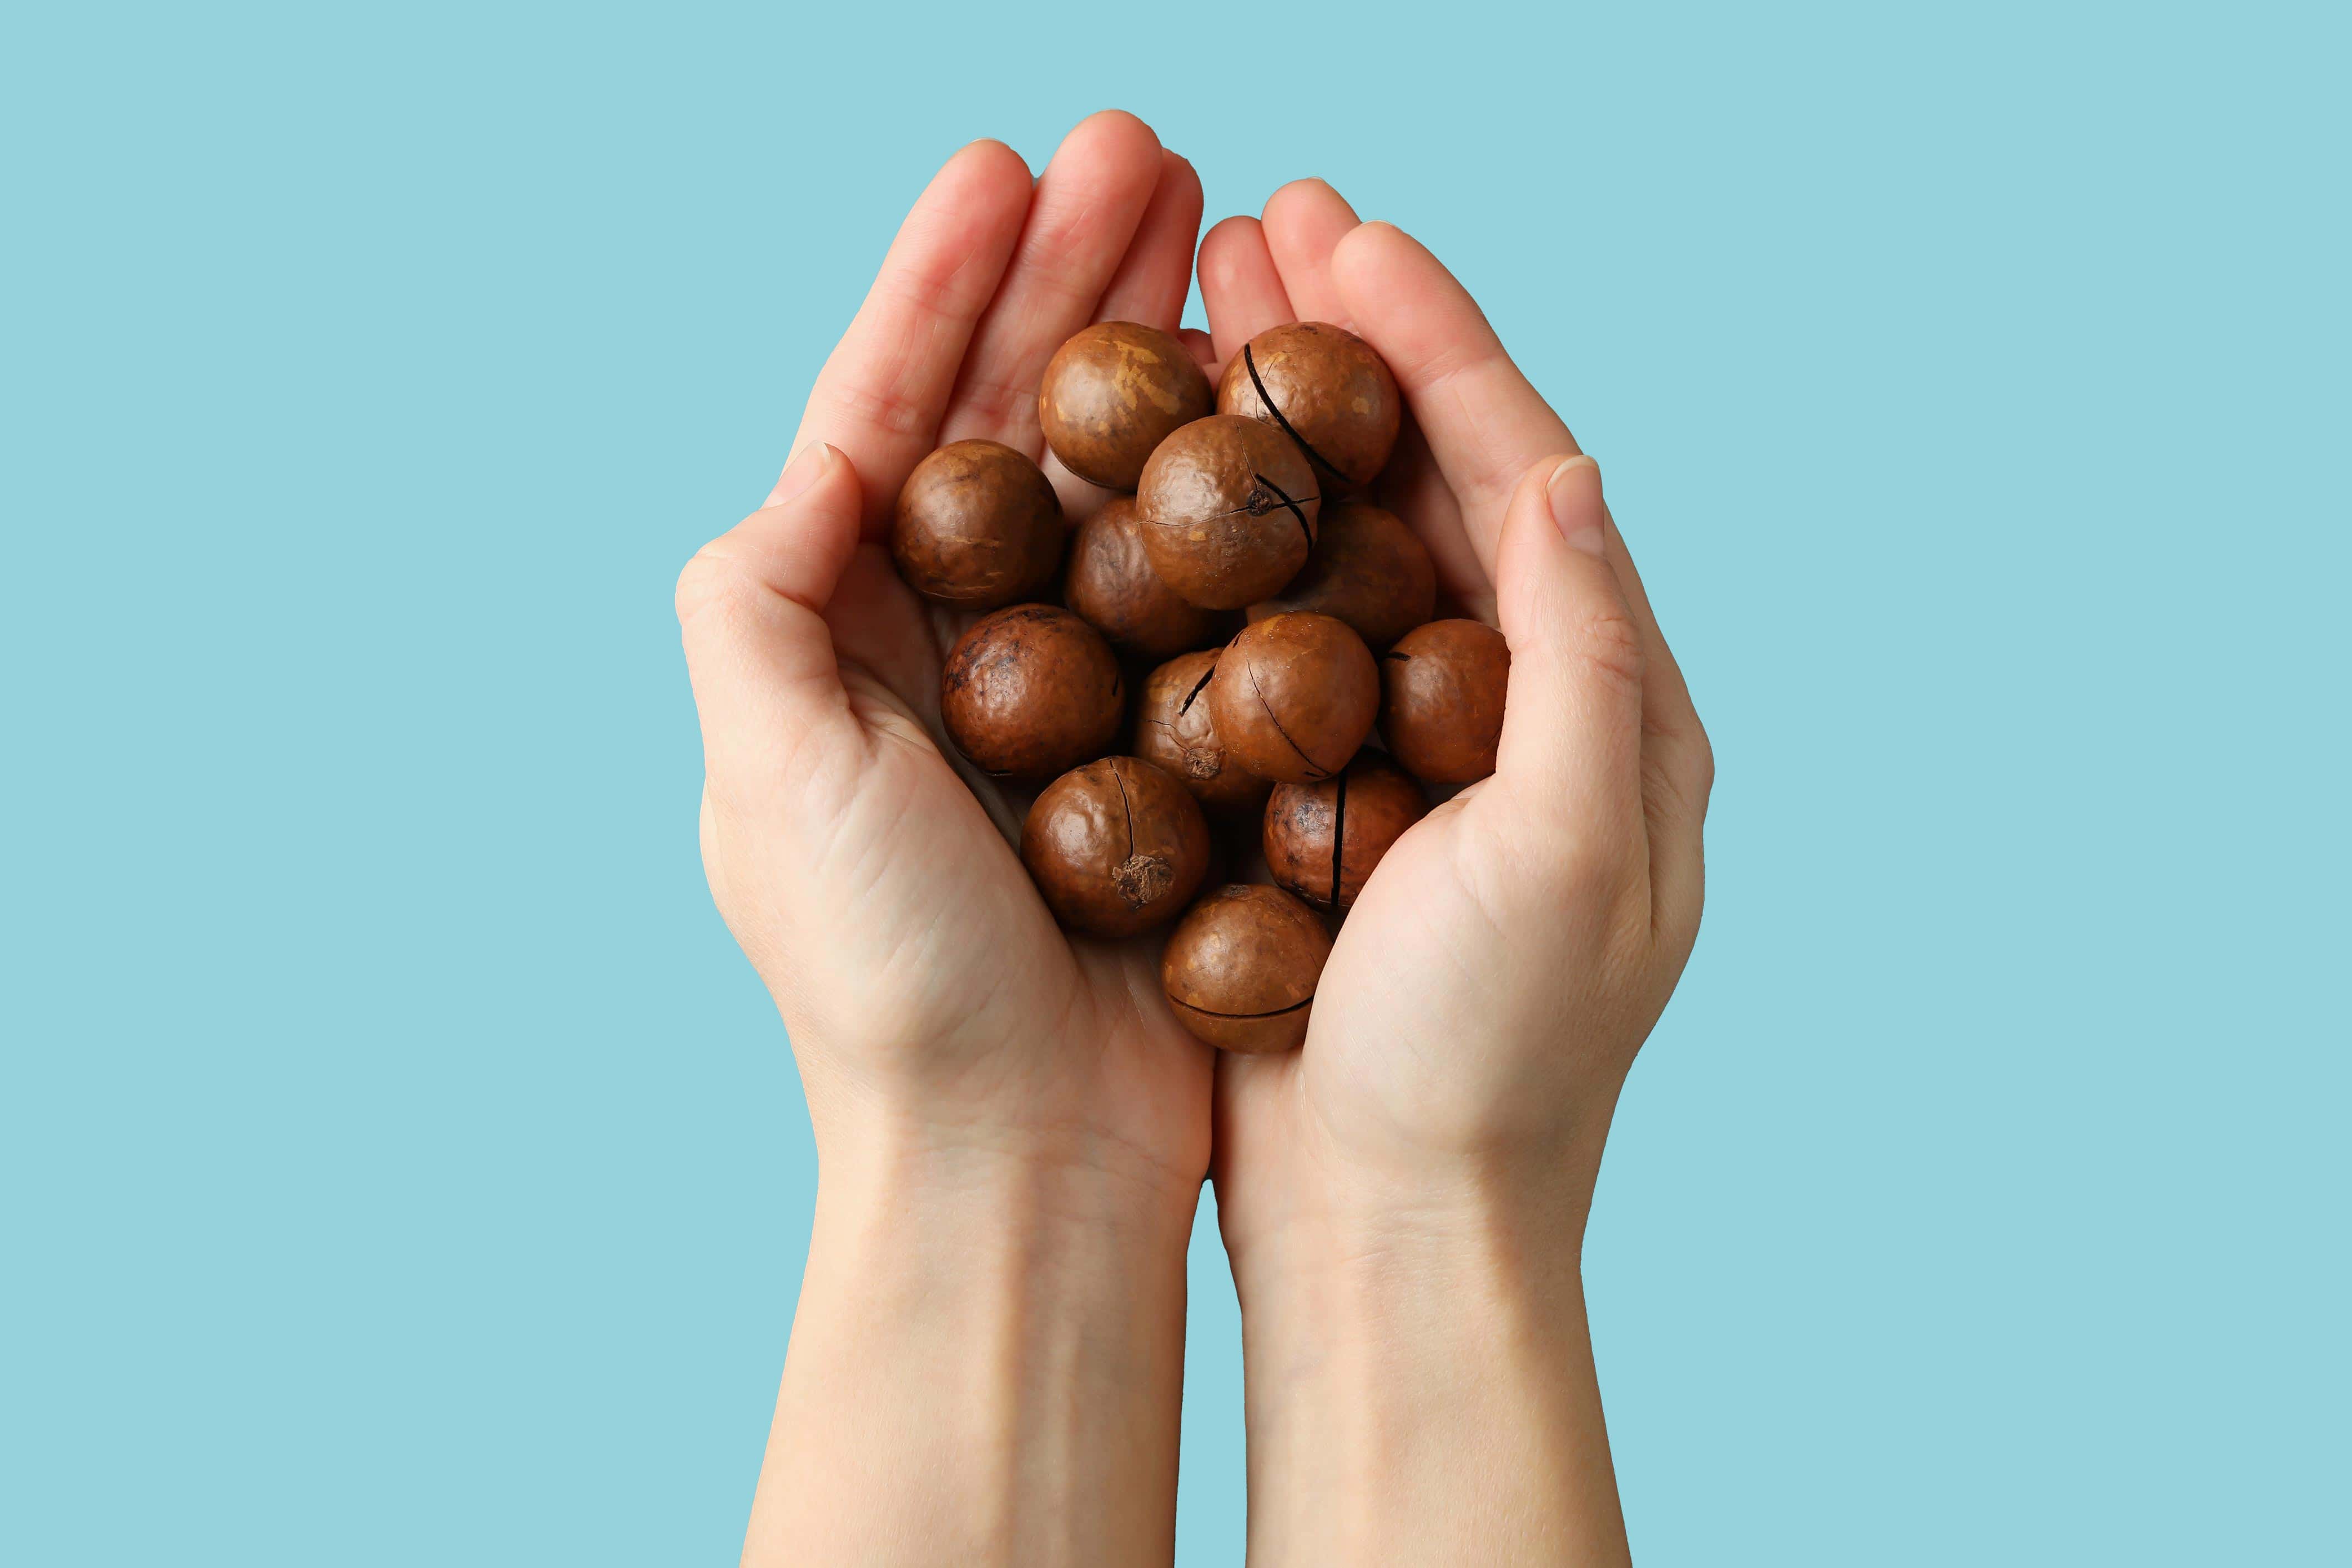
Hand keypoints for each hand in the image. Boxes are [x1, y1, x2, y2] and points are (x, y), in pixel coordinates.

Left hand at [677, 114, 1213, 1566]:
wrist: (1020, 1158)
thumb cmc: (888, 984)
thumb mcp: (770, 780)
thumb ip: (752, 606)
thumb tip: (805, 471)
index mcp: (839, 634)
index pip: (889, 414)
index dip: (942, 285)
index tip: (1007, 166)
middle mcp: (948, 645)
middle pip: (1011, 418)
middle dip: (1072, 279)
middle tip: (1151, 149)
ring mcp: (1067, 689)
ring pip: (1113, 478)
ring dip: (1155, 347)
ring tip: (1221, 227)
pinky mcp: (1164, 742)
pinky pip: (1199, 580)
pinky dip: (1227, 484)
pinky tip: (1270, 396)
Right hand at [1197, 183, 1712, 1563]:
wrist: (1402, 1226)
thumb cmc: (1497, 1061)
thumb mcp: (1581, 851)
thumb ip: (1585, 654)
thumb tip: (1563, 465)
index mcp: (1607, 701)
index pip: (1520, 473)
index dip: (1433, 341)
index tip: (1344, 231)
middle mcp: (1512, 705)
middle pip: (1423, 481)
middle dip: (1342, 349)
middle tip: (1250, 225)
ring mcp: (1403, 751)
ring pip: (1335, 541)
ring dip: (1271, 422)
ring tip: (1194, 309)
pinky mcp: (1311, 801)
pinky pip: (1263, 635)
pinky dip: (1216, 542)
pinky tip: (1145, 480)